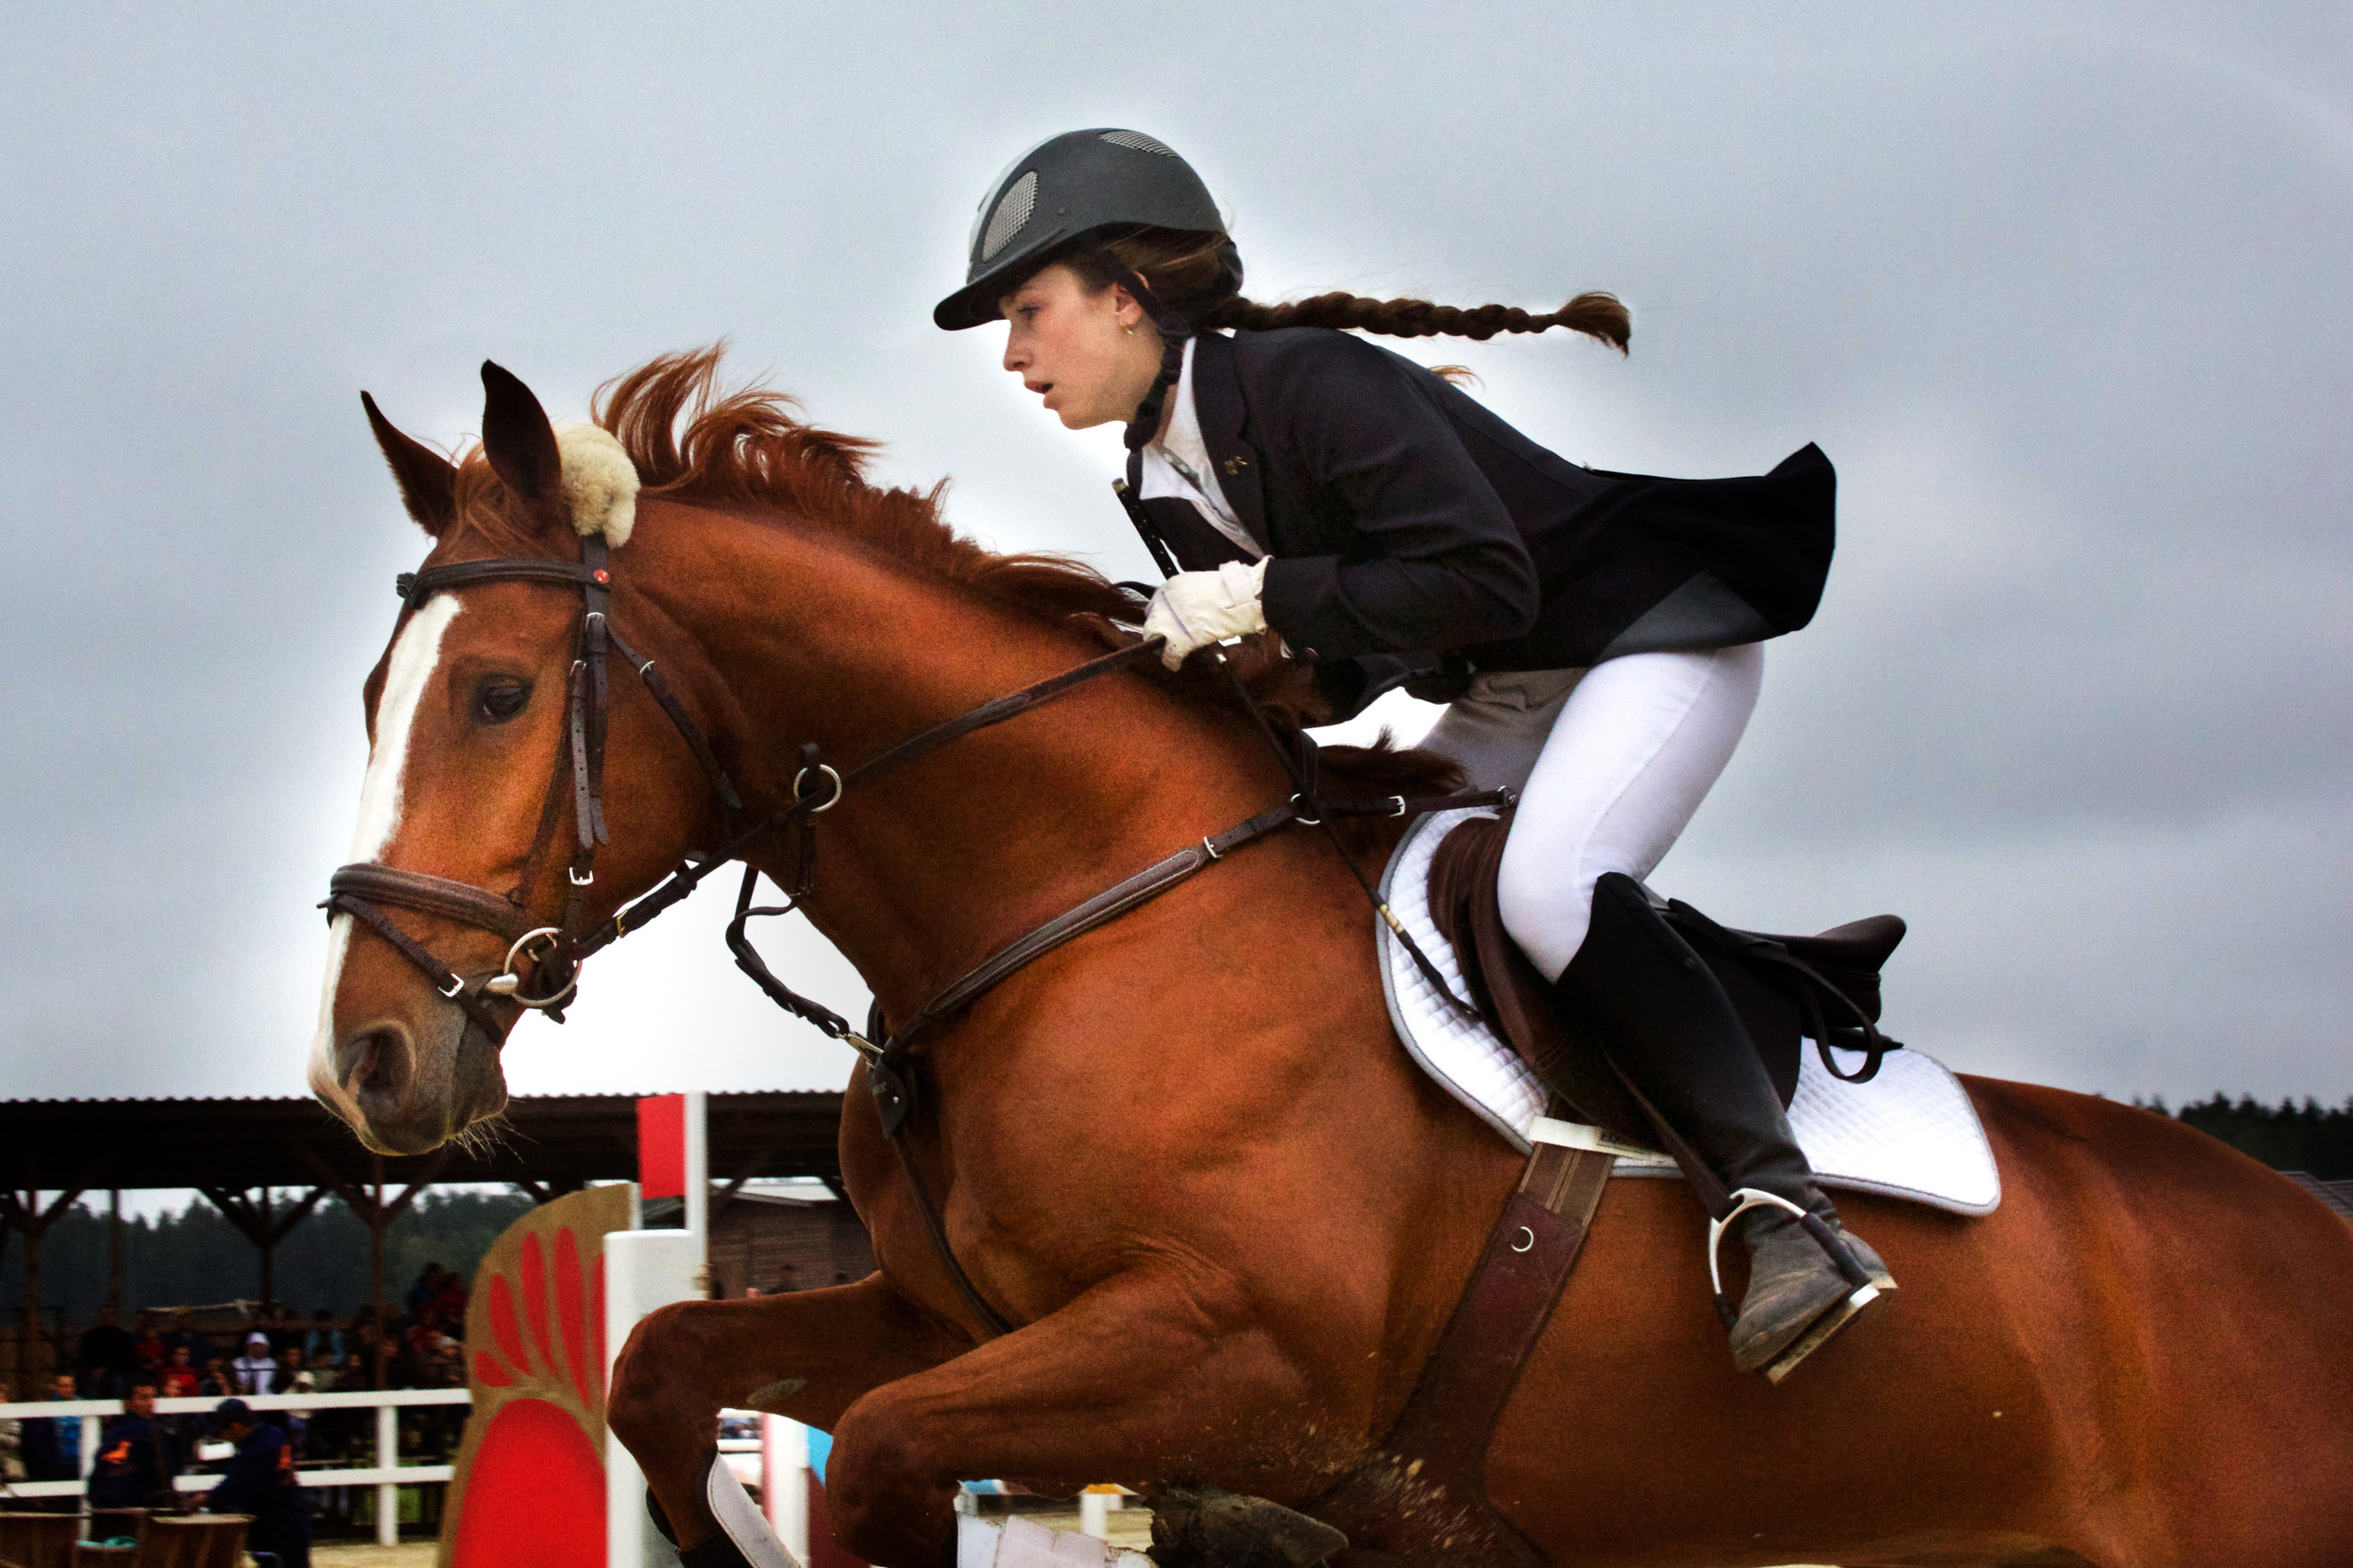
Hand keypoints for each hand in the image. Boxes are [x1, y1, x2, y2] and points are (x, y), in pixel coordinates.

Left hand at [1144, 560, 1267, 668]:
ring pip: (1152, 638)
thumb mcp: (1200, 586)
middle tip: (1166, 640)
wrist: (1237, 598)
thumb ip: (1190, 596)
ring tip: (1169, 653)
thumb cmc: (1228, 590)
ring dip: (1160, 647)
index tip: (1169, 623)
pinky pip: (1168, 656)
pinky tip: (1176, 665)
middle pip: (1150, 622)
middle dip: (1157, 632)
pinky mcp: (1178, 640)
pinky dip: (1171, 662)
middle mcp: (1164, 603)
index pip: (1156, 605)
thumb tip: (1192, 608)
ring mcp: (1168, 622)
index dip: (1163, 616)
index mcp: (1170, 588)